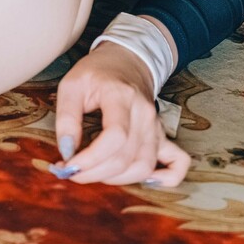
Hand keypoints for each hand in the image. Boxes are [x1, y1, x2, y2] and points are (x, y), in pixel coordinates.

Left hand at [49, 41, 191, 189]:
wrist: (125, 61)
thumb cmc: (96, 73)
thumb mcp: (71, 85)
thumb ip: (66, 117)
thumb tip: (68, 151)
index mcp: (121, 96)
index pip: (115, 137)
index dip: (91, 159)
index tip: (69, 164)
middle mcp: (144, 113)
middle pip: (126, 157)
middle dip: (95, 173)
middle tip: (73, 172)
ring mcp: (156, 126)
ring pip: (144, 166)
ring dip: (117, 179)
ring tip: (94, 172)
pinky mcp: (162, 135)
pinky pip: (177, 162)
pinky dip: (166, 179)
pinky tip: (145, 182)